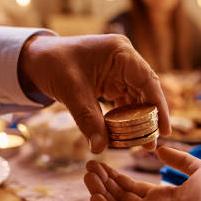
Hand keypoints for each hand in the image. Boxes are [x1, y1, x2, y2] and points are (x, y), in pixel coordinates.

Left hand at [19, 34, 170, 152]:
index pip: (147, 80)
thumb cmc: (53, 64)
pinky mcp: (113, 81)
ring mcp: (120, 70)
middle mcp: (125, 59)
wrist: (36, 58)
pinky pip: (125, 101)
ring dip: (140, 120)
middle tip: (153, 144)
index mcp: (120, 52)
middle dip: (151, 118)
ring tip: (143, 144)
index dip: (159, 106)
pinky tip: (128, 135)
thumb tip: (100, 148)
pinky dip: (126, 118)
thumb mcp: (71, 92)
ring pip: (138, 98)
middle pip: (147, 91)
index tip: (164, 129)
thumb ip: (88, 120)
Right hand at [84, 147, 200, 200]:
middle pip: (120, 197)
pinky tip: (95, 194)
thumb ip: (179, 159)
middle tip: (89, 165)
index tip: (101, 163)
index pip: (131, 188)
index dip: (115, 176)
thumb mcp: (198, 169)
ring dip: (100, 193)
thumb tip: (160, 148)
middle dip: (104, 182)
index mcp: (162, 199)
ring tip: (87, 175)